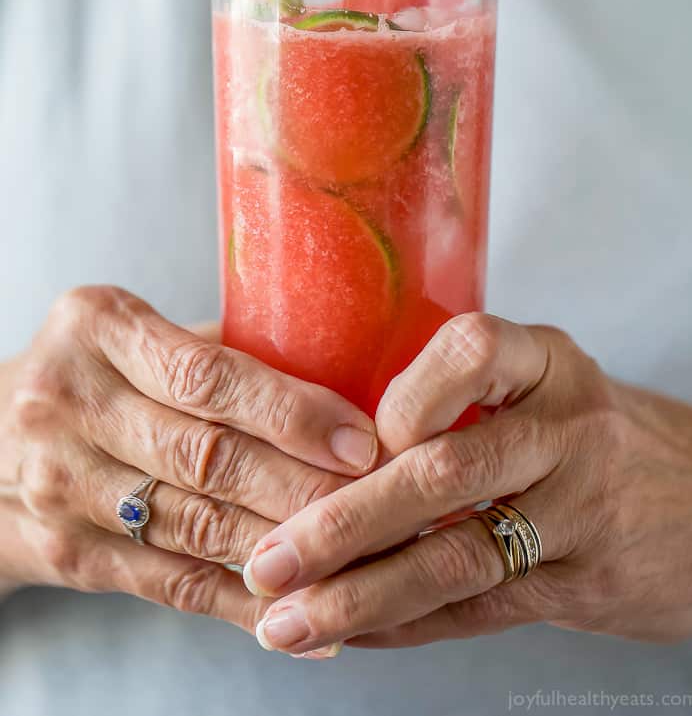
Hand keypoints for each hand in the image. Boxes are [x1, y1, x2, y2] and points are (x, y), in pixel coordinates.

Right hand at [0, 286, 376, 630]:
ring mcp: (60, 485)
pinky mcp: (66, 554)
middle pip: (207, 456)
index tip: (360, 440)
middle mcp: (69, 403)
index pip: (206, 376)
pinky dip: (239, 603)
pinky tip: (297, 616)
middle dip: (303, 486)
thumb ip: (221, 352)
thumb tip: (345, 374)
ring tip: (357, 558)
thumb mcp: (137, 334)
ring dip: (284, 549)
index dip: (291, 412)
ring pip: (195, 526)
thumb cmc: (93, 374)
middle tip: (380, 503)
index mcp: (97, 327)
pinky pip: (168, 584)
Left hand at [241, 313, 691, 654]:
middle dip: (343, 522)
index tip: (346, 438)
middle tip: (270, 560)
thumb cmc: (595, 432)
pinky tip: (349, 632)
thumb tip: (329, 432)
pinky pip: (477, 609)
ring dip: (362, 593)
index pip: (470, 351)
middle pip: (446, 471)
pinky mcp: (582, 584)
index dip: (402, 397)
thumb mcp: (548, 383)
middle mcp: (567, 427)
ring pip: (457, 557)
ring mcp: (580, 508)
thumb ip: (462, 395)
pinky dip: (405, 625)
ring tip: (289, 620)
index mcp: (548, 360)